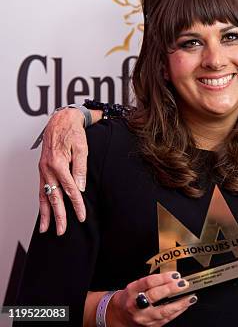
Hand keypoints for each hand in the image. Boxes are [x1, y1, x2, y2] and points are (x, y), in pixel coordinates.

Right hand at [38, 108, 91, 234]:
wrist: (60, 121)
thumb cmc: (73, 133)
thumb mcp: (82, 148)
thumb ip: (80, 168)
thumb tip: (80, 188)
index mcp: (58, 164)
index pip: (70, 190)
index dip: (77, 205)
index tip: (82, 217)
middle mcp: (47, 169)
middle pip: (54, 197)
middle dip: (58, 216)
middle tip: (62, 231)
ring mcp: (43, 170)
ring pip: (43, 196)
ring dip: (45, 213)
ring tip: (45, 229)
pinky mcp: (43, 170)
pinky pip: (41, 189)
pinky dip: (42, 202)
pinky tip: (44, 211)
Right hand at [107, 272, 196, 326]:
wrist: (120, 315)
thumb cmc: (132, 297)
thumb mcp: (136, 286)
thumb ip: (151, 282)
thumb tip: (173, 277)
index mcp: (132, 291)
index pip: (148, 283)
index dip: (163, 278)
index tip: (175, 275)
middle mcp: (136, 305)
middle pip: (154, 296)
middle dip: (171, 289)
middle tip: (184, 283)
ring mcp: (143, 317)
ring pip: (163, 311)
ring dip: (179, 303)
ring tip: (191, 297)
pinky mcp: (150, 326)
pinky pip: (166, 319)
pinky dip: (177, 311)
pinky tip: (185, 305)